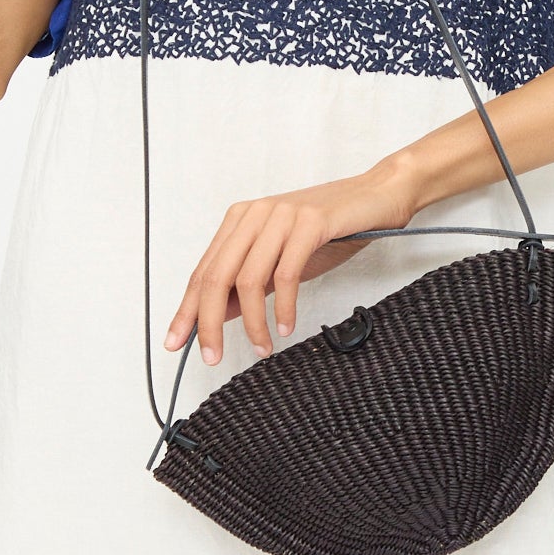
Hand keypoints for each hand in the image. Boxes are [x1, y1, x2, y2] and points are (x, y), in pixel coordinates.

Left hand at [166, 157, 419, 366]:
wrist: (377, 197)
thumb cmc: (332, 230)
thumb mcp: (282, 260)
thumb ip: (249, 282)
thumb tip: (218, 315)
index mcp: (240, 220)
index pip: (204, 271)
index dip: (187, 310)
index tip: (176, 342)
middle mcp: (255, 214)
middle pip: (217, 277)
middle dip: (209, 323)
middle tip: (213, 357)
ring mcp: (281, 216)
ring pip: (248, 279)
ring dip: (252, 322)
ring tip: (262, 348)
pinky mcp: (310, 223)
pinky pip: (286, 274)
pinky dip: (284, 307)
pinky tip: (286, 327)